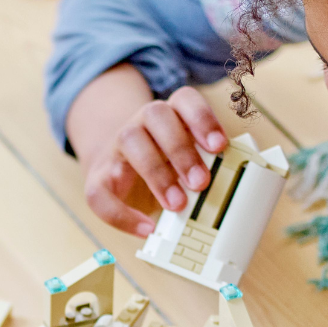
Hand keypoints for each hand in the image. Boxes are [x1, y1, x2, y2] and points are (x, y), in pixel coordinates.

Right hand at [66, 67, 228, 236]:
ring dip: (157, 172)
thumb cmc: (159, 163)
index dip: (203, 118)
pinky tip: (145, 228)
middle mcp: (142, 121)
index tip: (220, 145)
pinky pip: (101, 191)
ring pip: (131, 138)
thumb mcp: (183, 158)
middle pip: (158, 115)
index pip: (184, 99)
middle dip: (181, 149)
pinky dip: (122, 214)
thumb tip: (230, 189)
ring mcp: (117, 144)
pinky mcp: (97, 174)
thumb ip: (203, 164)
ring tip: (178, 203)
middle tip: (201, 182)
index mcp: (169, 113)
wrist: (112, 166)